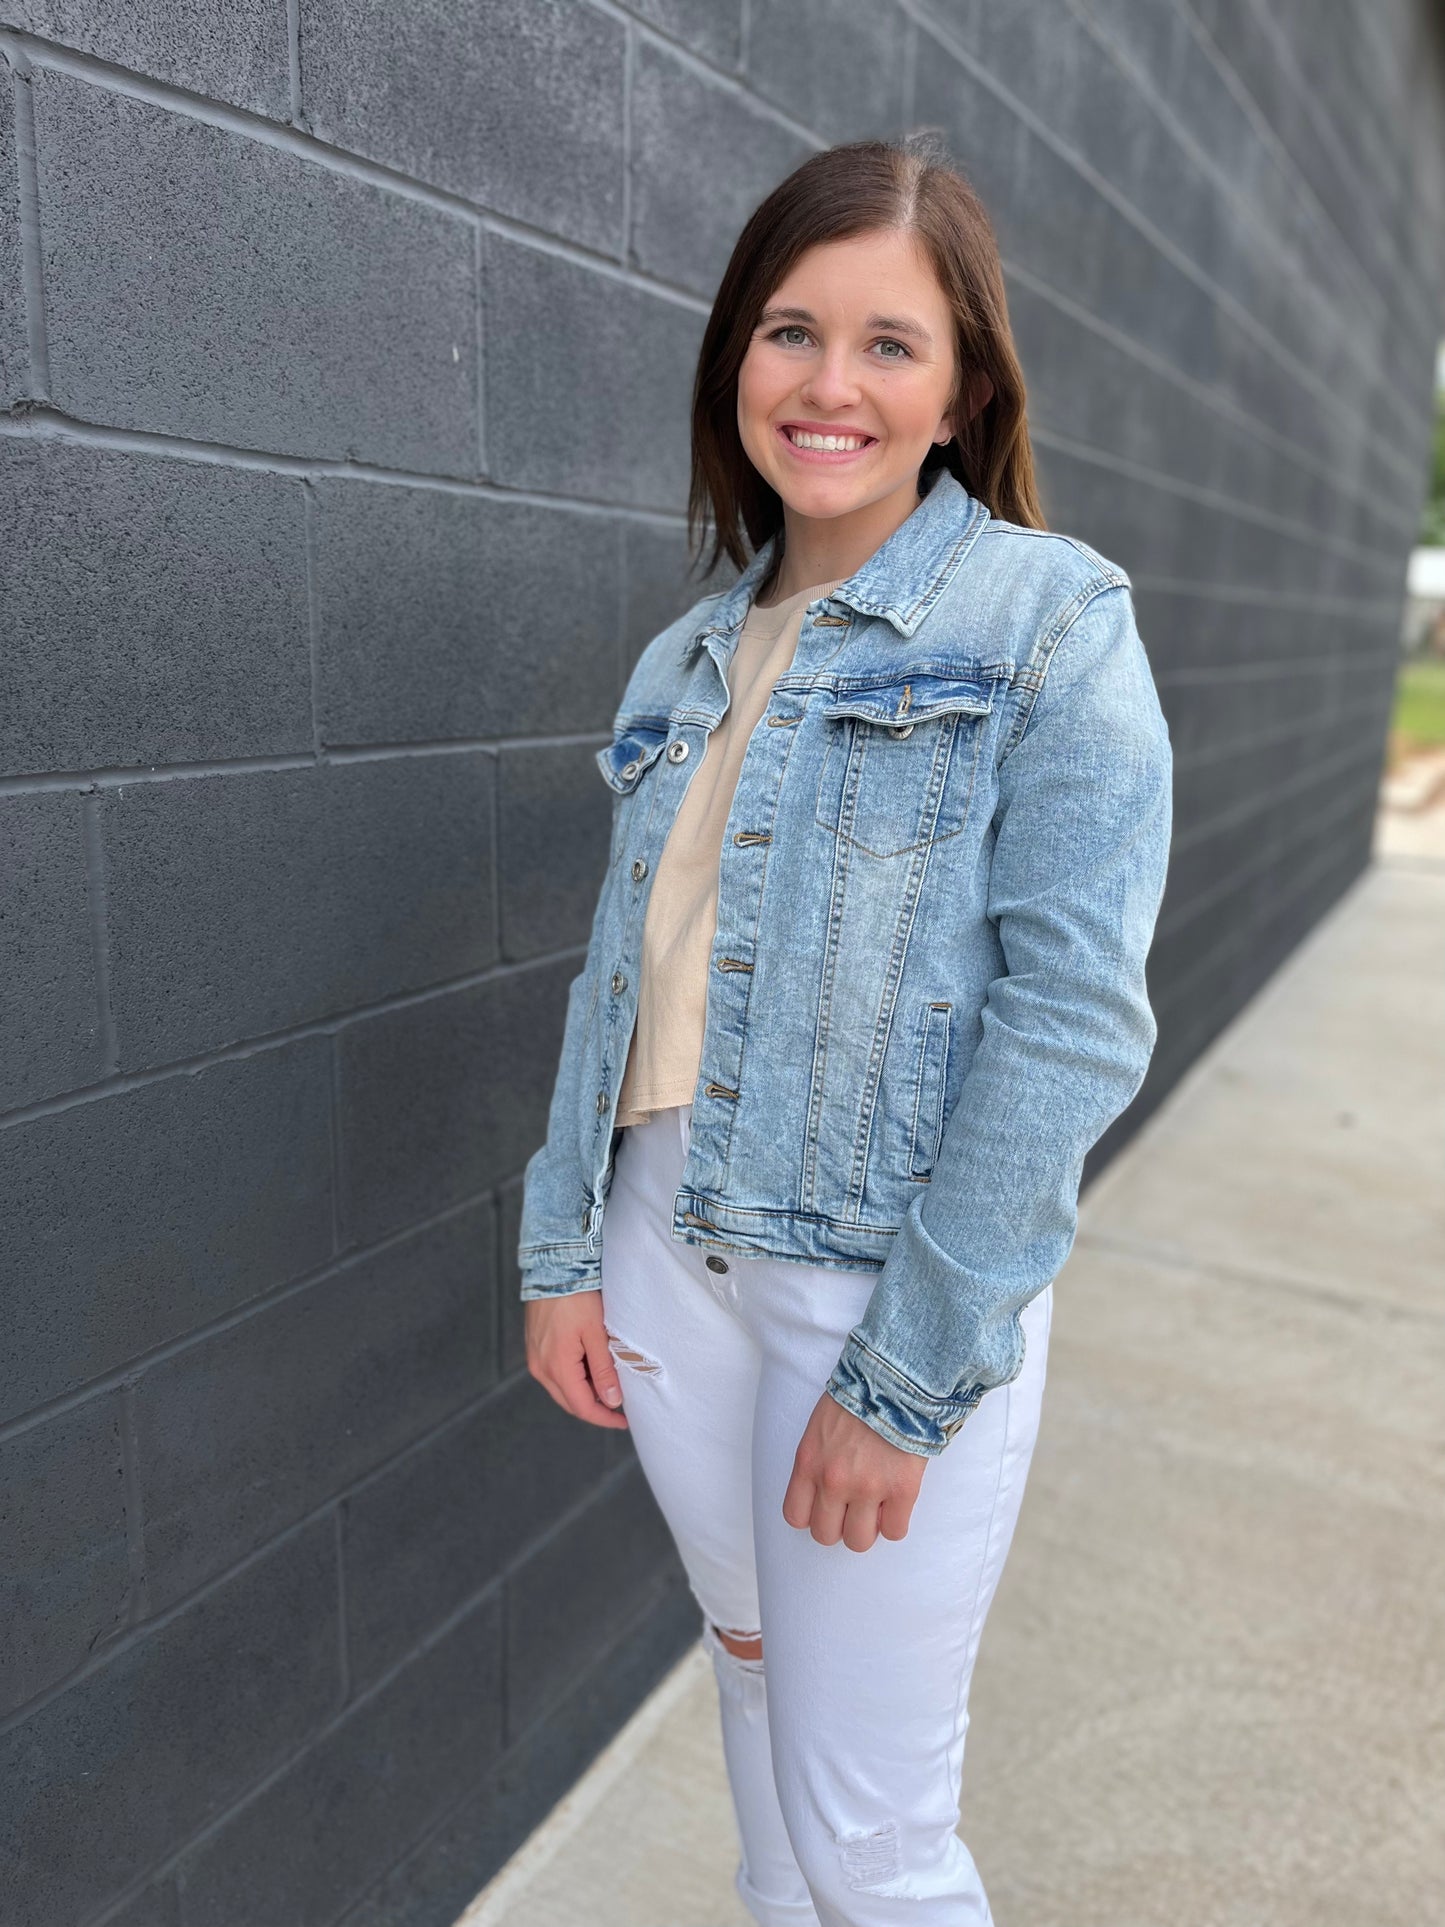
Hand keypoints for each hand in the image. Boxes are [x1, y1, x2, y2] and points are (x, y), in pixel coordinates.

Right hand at [524, 1289, 630, 1430]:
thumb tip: (611, 1401)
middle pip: (570, 1402)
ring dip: (584, 1393)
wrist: (552, 1269)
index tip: (623, 1421)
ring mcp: (535, 1358)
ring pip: (562, 1389)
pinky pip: (555, 1374)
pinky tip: (591, 1370)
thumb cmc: (576, 1298)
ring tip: (608, 1385)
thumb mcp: (596, 1334)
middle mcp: (540, 1368)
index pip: (582, 1407)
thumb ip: (604, 1370)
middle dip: (595, 1408)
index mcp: (556, 1367)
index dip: (604, 1418)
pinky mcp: (535, 1348)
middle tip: (620, 1408)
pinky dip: (574, 1379)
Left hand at [782, 1391, 927, 1550]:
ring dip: (867, 1528)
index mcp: (809, 1463)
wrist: (896, 1378)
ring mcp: (868, 1488)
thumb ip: (816, 1462)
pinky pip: (895, 1531)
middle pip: (826, 1535)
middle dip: (839, 1525)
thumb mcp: (819, 1428)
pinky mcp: (902, 1490)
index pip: (796, 1517)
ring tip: (876, 1506)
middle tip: (852, 1507)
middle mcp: (834, 1481)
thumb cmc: (858, 1396)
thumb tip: (822, 1495)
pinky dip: (895, 1522)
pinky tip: (896, 1503)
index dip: (813, 1515)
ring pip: (859, 1541)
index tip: (825, 1506)